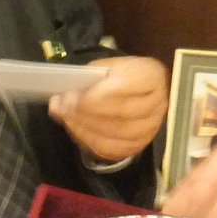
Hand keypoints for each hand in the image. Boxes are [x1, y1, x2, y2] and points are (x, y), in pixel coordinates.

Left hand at [50, 55, 166, 162]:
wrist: (151, 91)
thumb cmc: (127, 75)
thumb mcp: (109, 67)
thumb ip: (86, 80)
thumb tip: (59, 101)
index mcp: (151, 77)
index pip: (120, 90)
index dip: (92, 97)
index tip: (69, 96)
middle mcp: (157, 105)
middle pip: (117, 114)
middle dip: (83, 113)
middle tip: (61, 108)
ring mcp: (150, 129)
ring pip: (113, 135)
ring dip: (83, 129)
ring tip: (66, 118)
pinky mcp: (139, 146)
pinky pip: (112, 150)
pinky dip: (90, 142)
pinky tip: (77, 131)